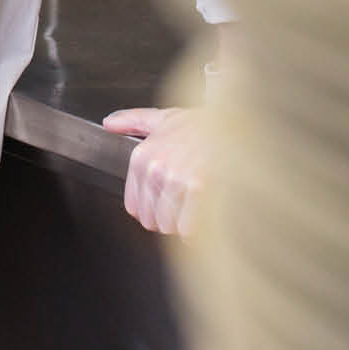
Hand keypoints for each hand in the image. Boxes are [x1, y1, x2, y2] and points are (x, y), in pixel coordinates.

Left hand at [102, 106, 209, 236]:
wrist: (239, 121)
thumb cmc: (205, 124)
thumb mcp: (165, 118)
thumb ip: (134, 120)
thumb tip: (109, 123)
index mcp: (143, 156)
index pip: (135, 208)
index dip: (153, 209)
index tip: (168, 201)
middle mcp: (156, 169)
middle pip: (153, 221)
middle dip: (170, 217)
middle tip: (188, 201)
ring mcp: (176, 179)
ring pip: (171, 227)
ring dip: (186, 224)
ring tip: (200, 205)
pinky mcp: (199, 188)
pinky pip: (190, 230)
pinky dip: (201, 231)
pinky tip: (208, 216)